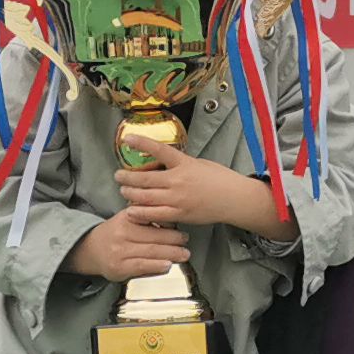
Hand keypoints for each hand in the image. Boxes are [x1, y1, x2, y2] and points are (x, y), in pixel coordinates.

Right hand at [64, 211, 190, 281]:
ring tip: (184, 255)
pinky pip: (142, 266)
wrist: (89, 250)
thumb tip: (172, 219)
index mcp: (126, 218)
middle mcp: (122, 234)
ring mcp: (120, 252)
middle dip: (175, 241)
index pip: (151, 219)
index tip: (181, 227)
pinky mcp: (119, 268)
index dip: (169, 224)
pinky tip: (168, 265)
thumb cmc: (114, 233)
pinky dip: (157, 266)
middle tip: (186, 242)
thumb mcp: (127, 218)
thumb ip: (146, 216)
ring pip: (151, 252)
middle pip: (155, 237)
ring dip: (171, 254)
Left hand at [113, 141, 281, 235]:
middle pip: (144, 179)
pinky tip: (131, 211)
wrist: (234, 199)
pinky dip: (140, 213)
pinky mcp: (179, 215)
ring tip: (124, 191)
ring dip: (130, 194)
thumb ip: (179, 164)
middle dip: (126, 178)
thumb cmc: (219, 179)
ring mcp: (178, 199)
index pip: (159, 150)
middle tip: (118, 176)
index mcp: (184, 164)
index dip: (142, 143)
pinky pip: (154, 215)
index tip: (127, 138)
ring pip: (145, 197)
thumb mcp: (199, 163)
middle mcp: (178, 181)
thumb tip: (162, 162)